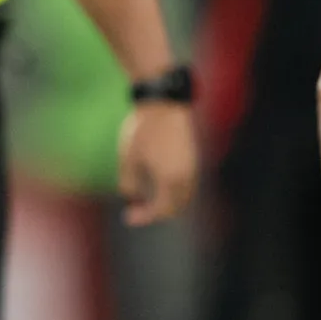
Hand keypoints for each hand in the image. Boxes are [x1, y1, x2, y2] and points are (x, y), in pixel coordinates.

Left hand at [116, 100, 197, 226]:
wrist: (163, 102)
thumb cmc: (143, 130)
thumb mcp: (128, 160)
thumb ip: (129, 184)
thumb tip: (133, 197)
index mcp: (170, 180)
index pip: (160, 210)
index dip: (144, 217)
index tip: (128, 216)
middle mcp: (186, 177)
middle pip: (175, 207)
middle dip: (155, 212)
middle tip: (135, 211)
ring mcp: (192, 167)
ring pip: (183, 197)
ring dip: (167, 203)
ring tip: (145, 199)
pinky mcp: (192, 157)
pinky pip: (186, 184)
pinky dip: (174, 191)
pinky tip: (156, 185)